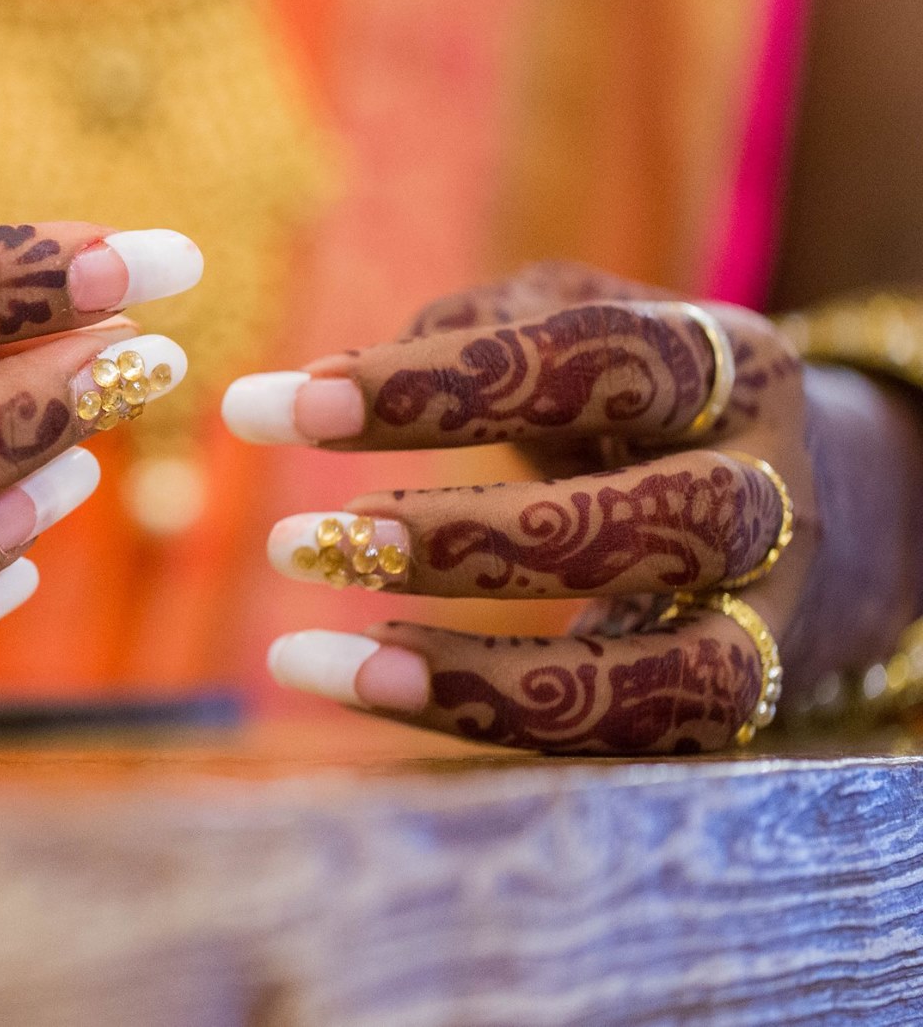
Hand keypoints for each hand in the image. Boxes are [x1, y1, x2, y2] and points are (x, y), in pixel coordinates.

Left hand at [223, 262, 922, 753]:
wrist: (777, 495)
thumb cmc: (624, 394)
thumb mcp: (570, 327)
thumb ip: (470, 332)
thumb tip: (333, 380)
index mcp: (725, 364)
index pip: (591, 361)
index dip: (436, 384)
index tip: (287, 406)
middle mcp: (766, 490)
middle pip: (645, 523)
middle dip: (461, 539)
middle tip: (303, 539)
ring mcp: (765, 612)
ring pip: (653, 671)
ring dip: (470, 671)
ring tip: (298, 652)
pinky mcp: (730, 705)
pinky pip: (615, 739)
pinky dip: (481, 717)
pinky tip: (360, 682)